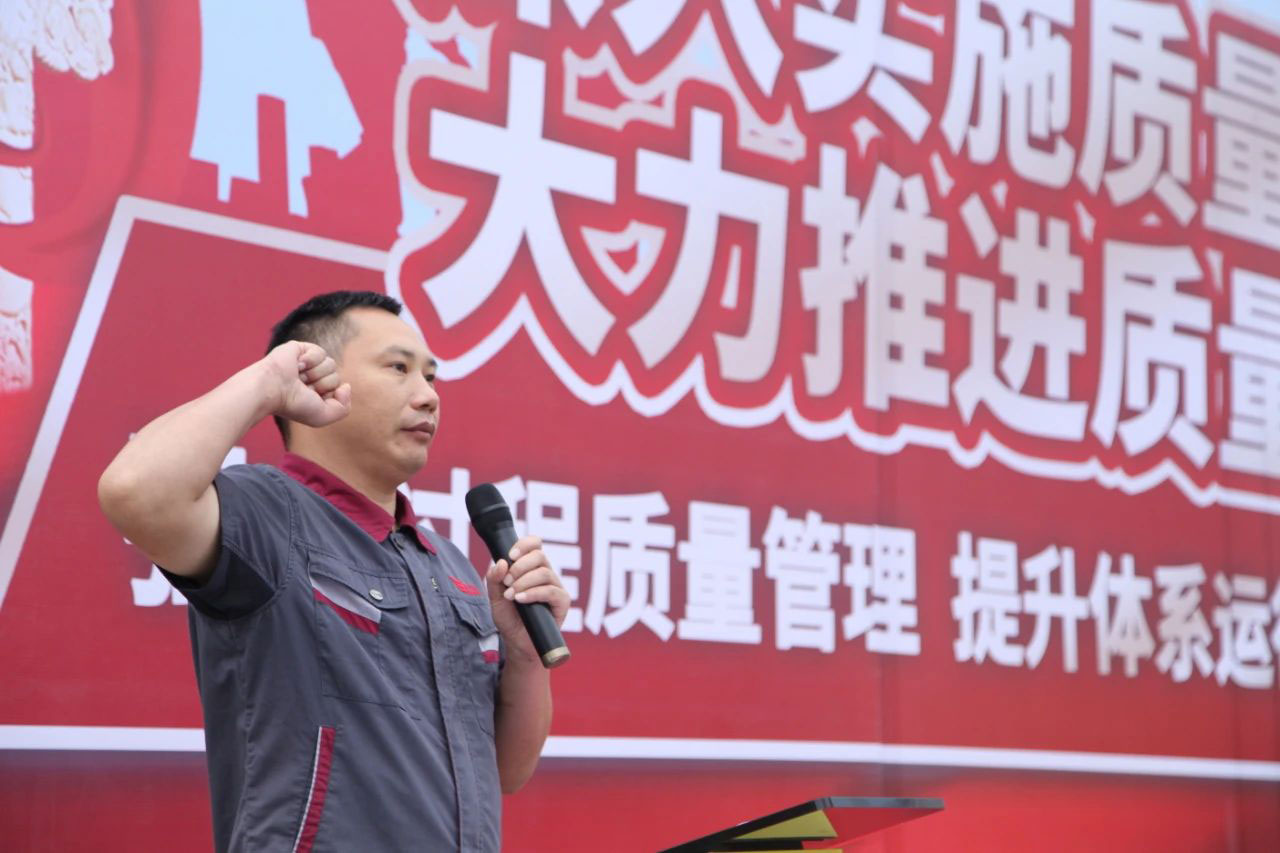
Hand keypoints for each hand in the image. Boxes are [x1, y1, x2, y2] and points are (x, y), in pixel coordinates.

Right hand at [263, 341, 350, 427]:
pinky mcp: (300, 349)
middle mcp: (312, 378)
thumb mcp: (323, 416)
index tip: (310, 398)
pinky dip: (310, 360)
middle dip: (322, 383)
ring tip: (298, 377)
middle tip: (302, 387)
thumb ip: (344, 408)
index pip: (338, 389)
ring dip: (315, 373)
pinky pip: (321, 352)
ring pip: (331, 364)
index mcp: (316, 393)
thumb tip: (346, 386)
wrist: (272, 389)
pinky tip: (297, 365)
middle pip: (336, 376)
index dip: (328, 394)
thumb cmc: (294, 405)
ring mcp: (306, 363)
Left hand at [484, 535, 569, 663]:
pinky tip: (521, 599)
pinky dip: (534, 593)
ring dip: (524, 582)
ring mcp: (555, 587)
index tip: (511, 555)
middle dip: (519, 567)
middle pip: (539, 555)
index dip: (525, 544)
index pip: (535, 544)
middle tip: (507, 582)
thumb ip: (494, 580)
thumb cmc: (509, 618)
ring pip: (544, 572)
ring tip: (511, 595)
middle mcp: (545, 574)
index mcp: (531, 568)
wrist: (517, 643)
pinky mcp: (562, 602)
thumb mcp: (494, 598)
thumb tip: (502, 562)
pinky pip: (551, 591)